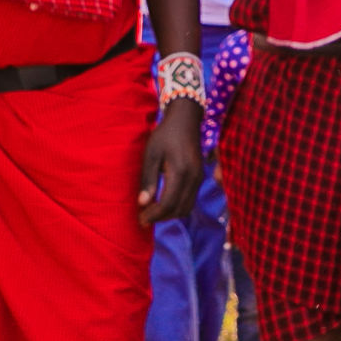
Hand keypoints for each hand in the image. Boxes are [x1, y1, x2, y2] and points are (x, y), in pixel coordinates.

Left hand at [137, 106, 204, 226]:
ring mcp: (199, 178)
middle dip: (161, 218)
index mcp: (180, 172)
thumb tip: (142, 203)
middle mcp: (194, 178)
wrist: (185, 120)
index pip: (168, 203)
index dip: (154, 215)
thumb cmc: (164, 135)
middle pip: (179, 209)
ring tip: (152, 212)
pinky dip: (176, 206)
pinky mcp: (199, 177)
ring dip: (169, 214)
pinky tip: (162, 202)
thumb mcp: (151, 154)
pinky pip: (190, 200)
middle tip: (143, 218)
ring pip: (186, 208)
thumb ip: (148, 179)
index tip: (141, 220)